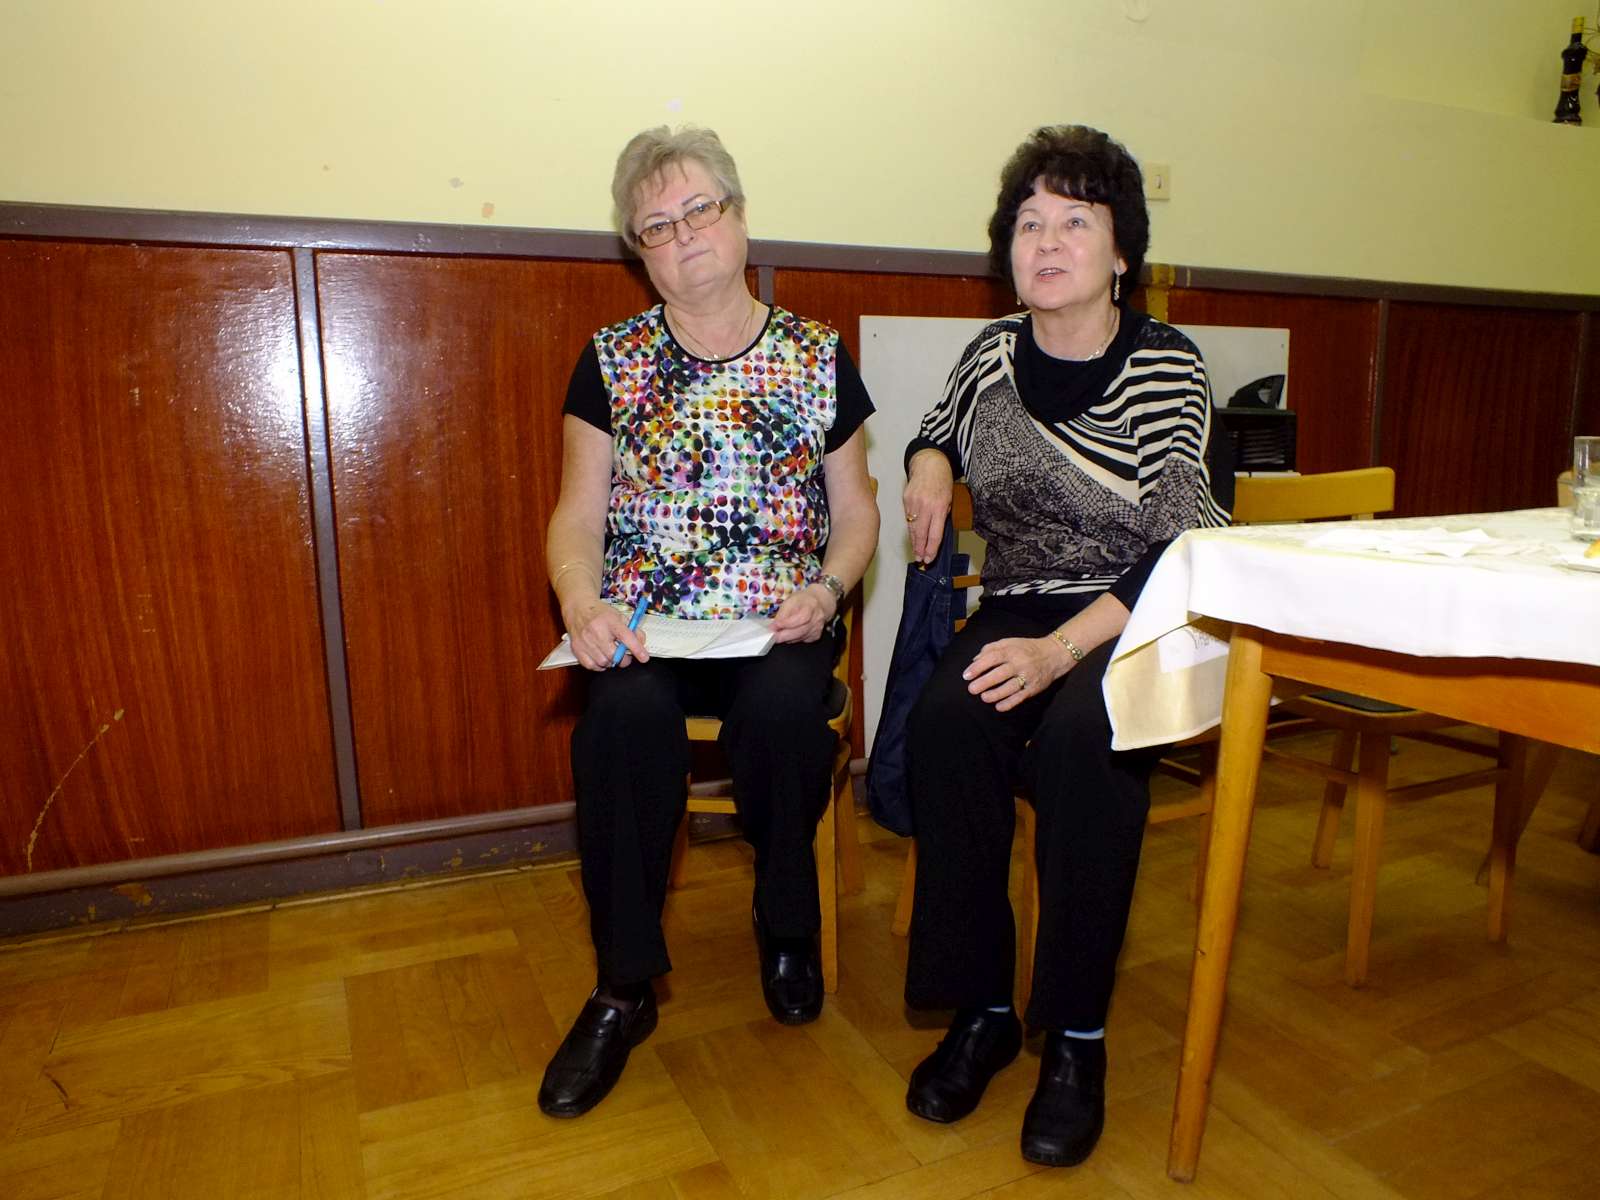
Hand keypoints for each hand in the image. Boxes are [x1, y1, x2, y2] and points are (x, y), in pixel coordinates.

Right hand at [562, 597, 648, 670]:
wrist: (579, 609)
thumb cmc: (601, 614)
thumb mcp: (620, 616)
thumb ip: (633, 629)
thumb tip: (641, 643)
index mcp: (610, 621)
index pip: (626, 637)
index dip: (637, 649)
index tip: (644, 657)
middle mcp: (596, 631)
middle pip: (614, 654)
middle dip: (624, 659)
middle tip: (625, 657)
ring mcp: (585, 641)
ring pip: (603, 662)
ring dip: (611, 662)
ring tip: (612, 654)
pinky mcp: (577, 648)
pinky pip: (591, 666)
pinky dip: (599, 666)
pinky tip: (602, 658)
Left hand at [770, 584, 834, 643]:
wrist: (818, 602)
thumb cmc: (803, 600)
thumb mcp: (790, 600)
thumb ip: (782, 614)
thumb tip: (774, 626)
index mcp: (811, 606)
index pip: (801, 617)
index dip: (787, 624)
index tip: (775, 626)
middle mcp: (817, 618)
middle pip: (801, 631)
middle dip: (784, 635)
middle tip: (774, 636)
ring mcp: (817, 628)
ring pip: (800, 638)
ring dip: (787, 638)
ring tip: (779, 634)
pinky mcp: (816, 636)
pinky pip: (802, 640)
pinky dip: (793, 639)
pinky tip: (790, 633)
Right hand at [904, 450, 953, 563]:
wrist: (929, 463)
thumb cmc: (942, 481)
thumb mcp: (950, 499)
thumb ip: (942, 516)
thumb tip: (936, 534)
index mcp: (939, 507)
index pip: (934, 534)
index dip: (931, 548)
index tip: (929, 558)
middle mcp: (925, 506)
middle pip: (921, 534)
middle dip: (920, 549)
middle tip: (920, 559)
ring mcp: (913, 503)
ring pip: (912, 528)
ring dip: (915, 541)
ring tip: (916, 551)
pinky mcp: (905, 500)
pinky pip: (908, 518)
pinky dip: (911, 527)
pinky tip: (914, 534)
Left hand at [963, 635, 1077, 711]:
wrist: (1054, 655)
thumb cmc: (1026, 648)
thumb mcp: (1009, 642)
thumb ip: (991, 649)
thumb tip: (974, 660)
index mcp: (1012, 650)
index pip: (993, 658)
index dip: (978, 667)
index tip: (967, 675)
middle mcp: (1020, 663)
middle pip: (1000, 674)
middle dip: (984, 682)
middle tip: (971, 689)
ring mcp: (1028, 676)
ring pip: (1010, 687)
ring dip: (995, 694)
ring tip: (984, 698)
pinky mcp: (1034, 688)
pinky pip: (1020, 697)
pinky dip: (1009, 703)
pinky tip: (998, 707)